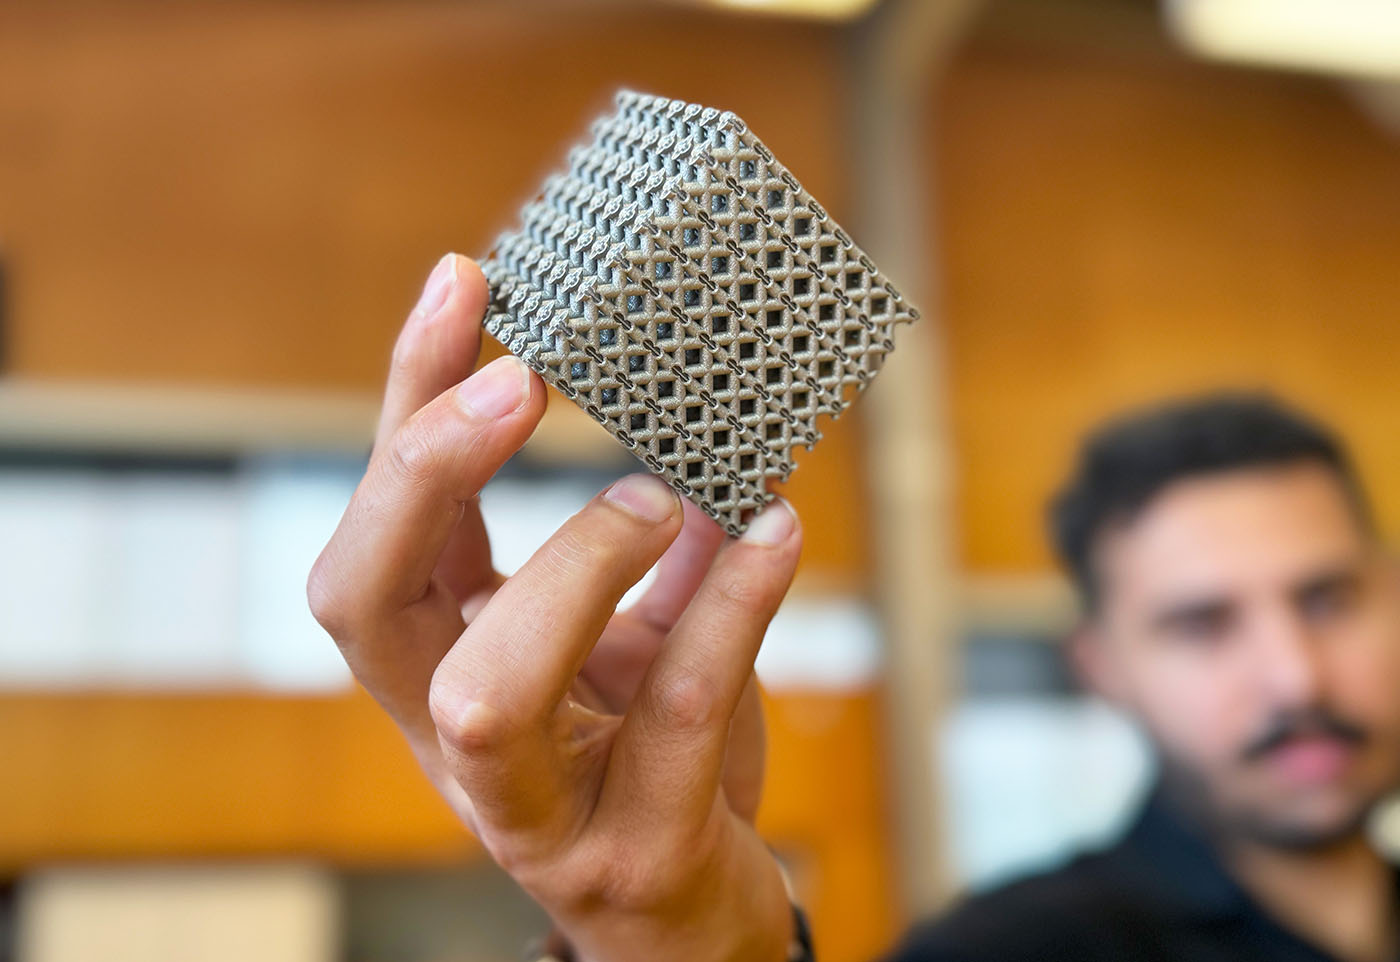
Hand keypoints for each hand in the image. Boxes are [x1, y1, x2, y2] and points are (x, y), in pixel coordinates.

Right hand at [308, 254, 803, 961]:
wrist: (688, 922)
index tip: (463, 281)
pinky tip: (779, 530)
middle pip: (365, 606)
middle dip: (429, 474)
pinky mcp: (634, 853)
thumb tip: (692, 413)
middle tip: (525, 376)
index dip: (405, 407)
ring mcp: (531, 812)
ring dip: (579, 563)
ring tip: (666, 494)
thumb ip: (632, 546)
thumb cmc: (645, 761)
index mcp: (439, 667)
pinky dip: (732, 605)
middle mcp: (452, 740)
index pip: (378, 528)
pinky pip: (677, 713)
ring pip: (491, 694)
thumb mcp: (620, 640)